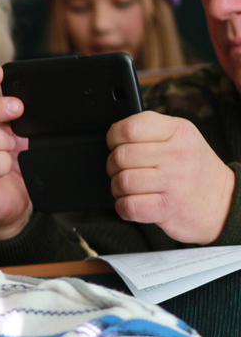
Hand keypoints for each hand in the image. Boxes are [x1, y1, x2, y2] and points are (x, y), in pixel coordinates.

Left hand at [107, 111, 235, 244]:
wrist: (223, 202)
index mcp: (178, 131)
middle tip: (126, 171)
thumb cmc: (193, 169)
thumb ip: (151, 131)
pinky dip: (123, 207)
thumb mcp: (181, 138)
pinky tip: (134, 203)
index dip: (114, 138)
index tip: (117, 145)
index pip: (130, 128)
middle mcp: (178, 154)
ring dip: (118, 189)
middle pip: (120, 157)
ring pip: (122, 182)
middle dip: (114, 167)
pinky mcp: (168, 208)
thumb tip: (114, 135)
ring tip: (132, 189)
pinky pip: (128, 206)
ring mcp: (174, 182)